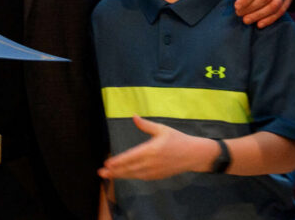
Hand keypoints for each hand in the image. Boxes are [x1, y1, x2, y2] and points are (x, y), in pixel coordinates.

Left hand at [97, 116, 213, 180]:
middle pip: (129, 169)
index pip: (131, 157)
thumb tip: (133, 116)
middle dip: (114, 171)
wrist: (193, 155)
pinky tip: (123, 175)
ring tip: (108, 174)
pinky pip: (141, 178)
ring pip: (134, 175)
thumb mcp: (162, 129)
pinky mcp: (157, 176)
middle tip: (101, 172)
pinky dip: (131, 176)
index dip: (118, 161)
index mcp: (151, 150)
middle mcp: (151, 163)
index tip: (107, 163)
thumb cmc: (177, 139)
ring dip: (120, 175)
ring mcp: (154, 172)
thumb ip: (146, 125)